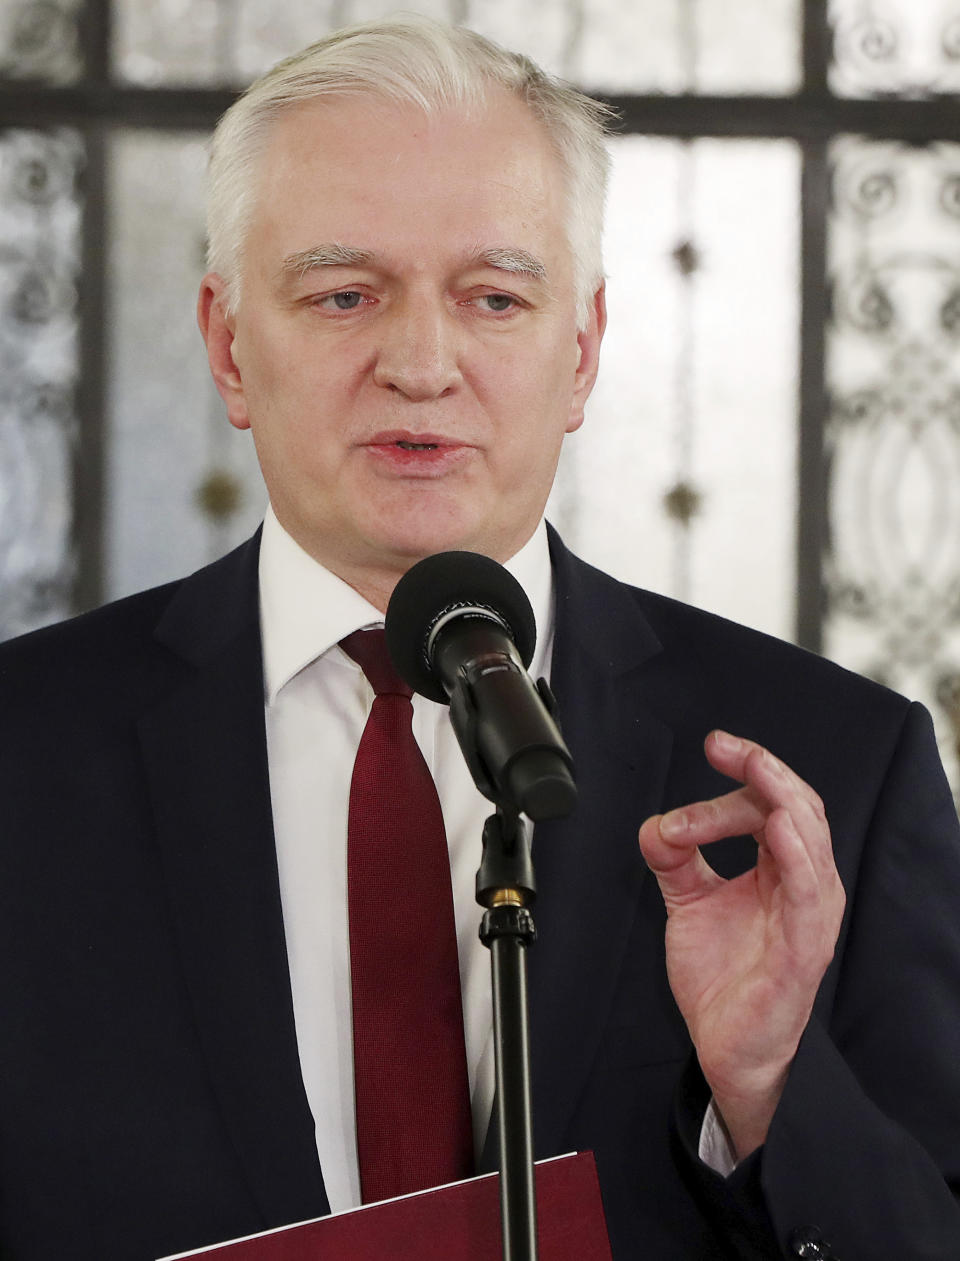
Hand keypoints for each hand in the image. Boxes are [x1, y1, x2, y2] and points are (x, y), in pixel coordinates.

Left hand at [637, 730, 844, 1159]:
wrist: (725, 1049)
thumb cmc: (723, 979)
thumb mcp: (689, 903)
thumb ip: (675, 860)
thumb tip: (655, 825)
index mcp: (784, 870)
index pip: (775, 802)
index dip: (748, 769)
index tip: (714, 745)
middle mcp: (805, 886)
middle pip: (798, 806)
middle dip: (762, 768)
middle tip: (723, 747)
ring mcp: (809, 915)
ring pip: (808, 836)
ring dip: (772, 796)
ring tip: (746, 768)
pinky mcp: (803, 947)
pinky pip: (808, 890)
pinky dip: (794, 852)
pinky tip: (770, 826)